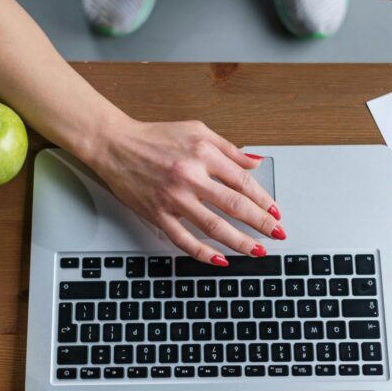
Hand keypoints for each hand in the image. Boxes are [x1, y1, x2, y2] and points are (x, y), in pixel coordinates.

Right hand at [88, 119, 284, 265]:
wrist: (115, 145)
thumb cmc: (154, 136)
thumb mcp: (197, 130)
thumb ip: (228, 148)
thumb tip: (256, 162)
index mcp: (202, 153)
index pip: (242, 181)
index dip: (263, 199)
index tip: (275, 212)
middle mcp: (190, 176)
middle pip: (234, 205)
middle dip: (260, 223)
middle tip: (276, 234)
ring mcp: (173, 198)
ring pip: (214, 226)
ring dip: (240, 242)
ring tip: (257, 250)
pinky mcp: (157, 214)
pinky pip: (183, 239)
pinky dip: (203, 253)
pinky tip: (220, 260)